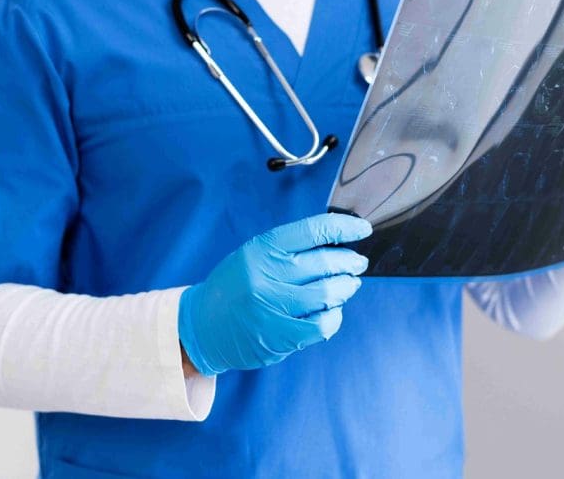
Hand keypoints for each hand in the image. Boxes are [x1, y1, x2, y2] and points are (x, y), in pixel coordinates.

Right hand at [178, 214, 371, 376]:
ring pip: (327, 294)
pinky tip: (332, 311)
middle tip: (357, 263)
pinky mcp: (279, 336)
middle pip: (325, 262)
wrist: (201, 327)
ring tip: (349, 285)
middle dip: (350, 261)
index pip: (313, 230)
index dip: (344, 227)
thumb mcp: (252, 255)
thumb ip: (288, 249)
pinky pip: (321, 325)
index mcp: (261, 249)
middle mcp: (267, 276)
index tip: (361, 229)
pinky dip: (334, 317)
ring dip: (346, 288)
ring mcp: (273, 307)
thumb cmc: (233, 287)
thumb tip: (336, 242)